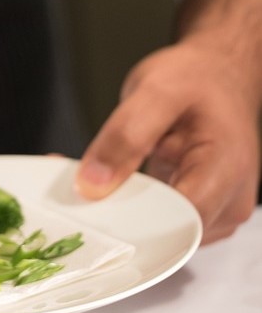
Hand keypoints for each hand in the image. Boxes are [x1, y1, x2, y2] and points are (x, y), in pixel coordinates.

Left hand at [75, 39, 260, 243]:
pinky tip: (117, 191)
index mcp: (224, 170)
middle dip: (119, 222)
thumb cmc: (196, 79)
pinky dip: (133, 214)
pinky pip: (162, 228)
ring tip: (103, 186)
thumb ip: (124, 137)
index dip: (131, 227)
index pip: (177, 225)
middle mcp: (228, 201)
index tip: (92, 213)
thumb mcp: (155, 93)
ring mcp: (216, 213)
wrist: (217, 75)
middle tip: (83, 196)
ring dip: (124, 219)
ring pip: (161, 237)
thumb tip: (92, 185)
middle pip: (167, 237)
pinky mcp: (199, 215)